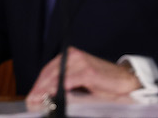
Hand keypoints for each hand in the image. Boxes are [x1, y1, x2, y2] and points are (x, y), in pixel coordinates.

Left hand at [24, 47, 140, 106]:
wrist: (126, 80)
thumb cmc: (104, 83)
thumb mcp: (80, 83)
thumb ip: (65, 86)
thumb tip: (47, 97)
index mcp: (69, 57)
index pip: (47, 71)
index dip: (38, 85)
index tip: (31, 97)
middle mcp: (73, 56)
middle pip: (49, 73)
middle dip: (39, 89)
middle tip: (32, 101)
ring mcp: (80, 62)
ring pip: (56, 77)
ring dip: (45, 90)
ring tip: (38, 101)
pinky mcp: (88, 71)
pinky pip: (68, 81)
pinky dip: (59, 89)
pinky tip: (54, 96)